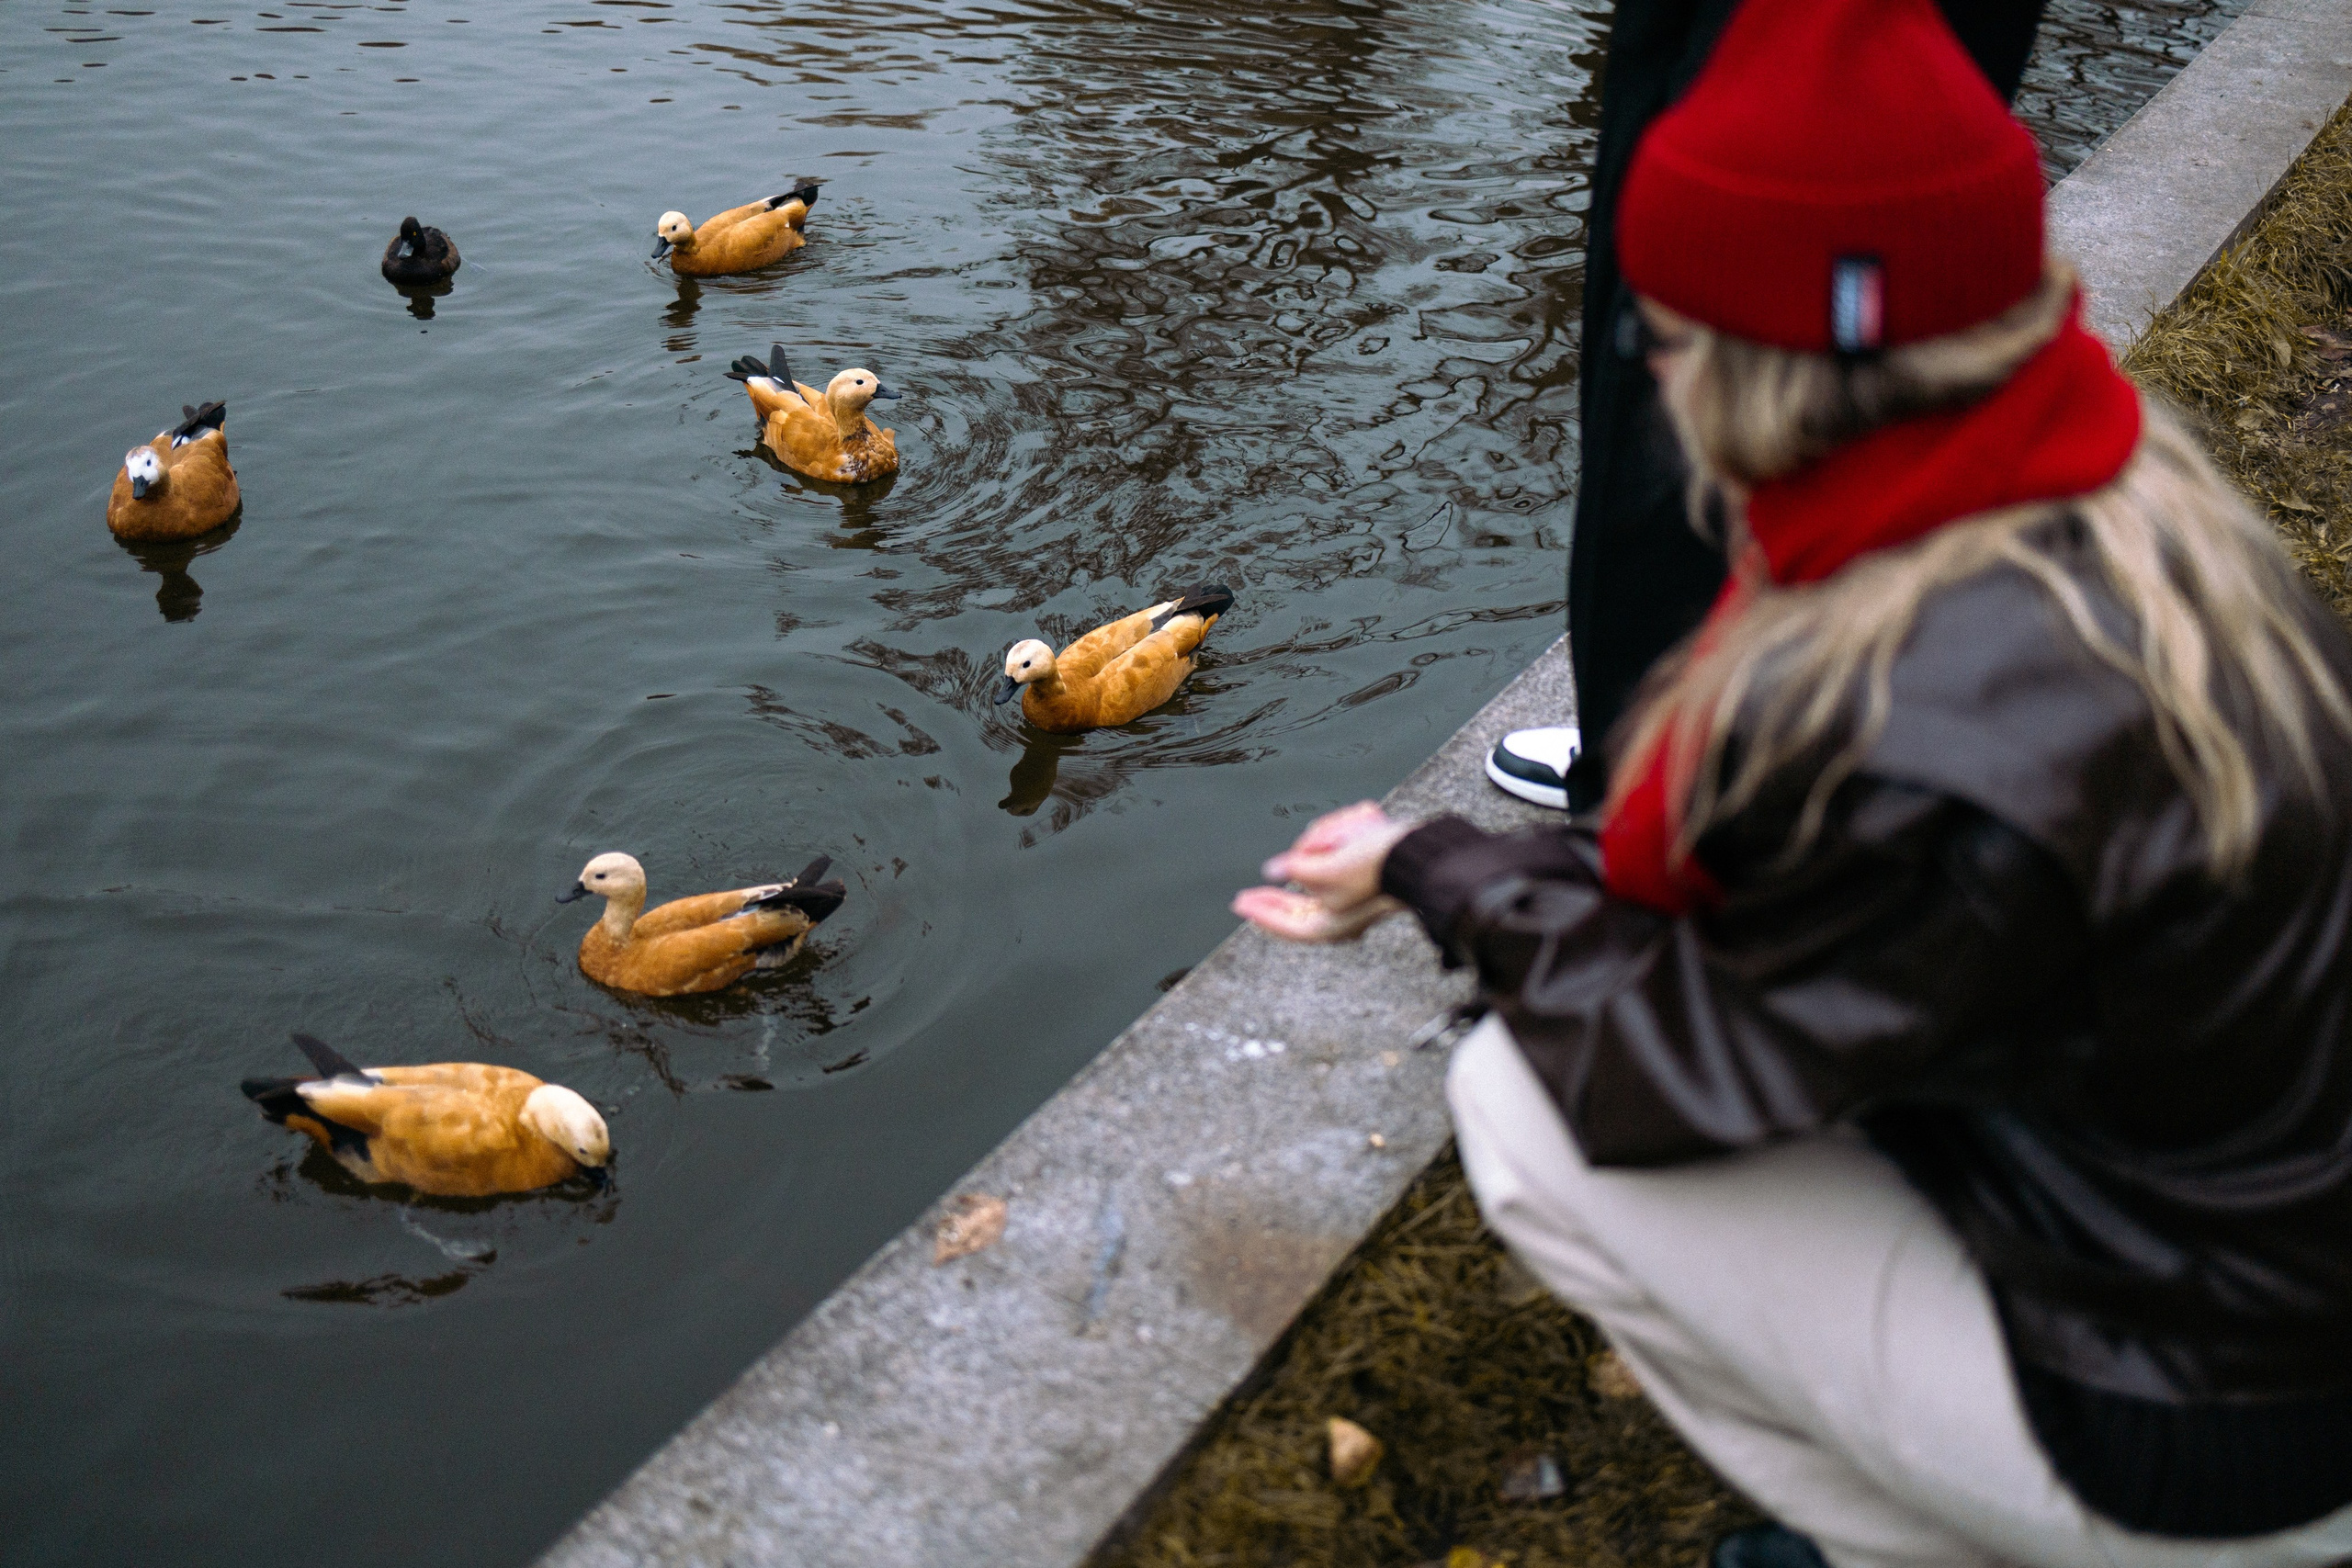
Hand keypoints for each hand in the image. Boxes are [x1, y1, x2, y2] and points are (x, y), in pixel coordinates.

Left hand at [1232, 801, 1414, 943]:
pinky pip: (1339, 860)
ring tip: (1334, 832)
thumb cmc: (1377, 864)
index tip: (1241, 903)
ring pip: (1320, 872)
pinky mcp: (1365, 878)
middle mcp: (1342, 916)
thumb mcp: (1327, 866)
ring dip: (1322, 846)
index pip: (1287, 925)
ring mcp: (1355, 898)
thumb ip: (1295, 868)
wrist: (1419, 850)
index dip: (1262, 913)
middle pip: (1300, 900)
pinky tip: (1346, 828)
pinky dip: (1338, 841)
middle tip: (1256, 886)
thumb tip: (1273, 869)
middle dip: (1294, 871)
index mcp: (1332, 925)